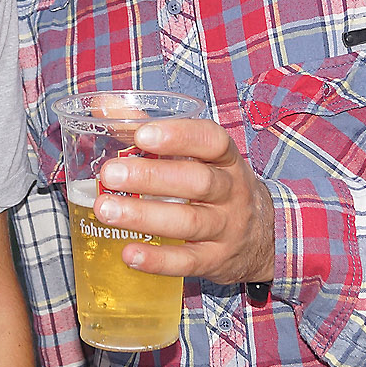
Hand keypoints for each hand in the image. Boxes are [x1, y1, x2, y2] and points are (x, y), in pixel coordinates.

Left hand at [93, 119, 274, 284]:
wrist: (261, 237)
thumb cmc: (215, 185)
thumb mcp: (197, 156)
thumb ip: (149, 128)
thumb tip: (103, 105)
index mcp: (225, 159)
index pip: (212, 141)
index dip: (179, 136)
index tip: (142, 135)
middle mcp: (231, 192)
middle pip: (197, 181)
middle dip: (151, 177)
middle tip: (109, 174)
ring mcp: (226, 228)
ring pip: (189, 222)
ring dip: (144, 216)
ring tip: (106, 210)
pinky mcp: (216, 260)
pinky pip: (188, 261)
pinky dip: (158, 260)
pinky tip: (129, 254)